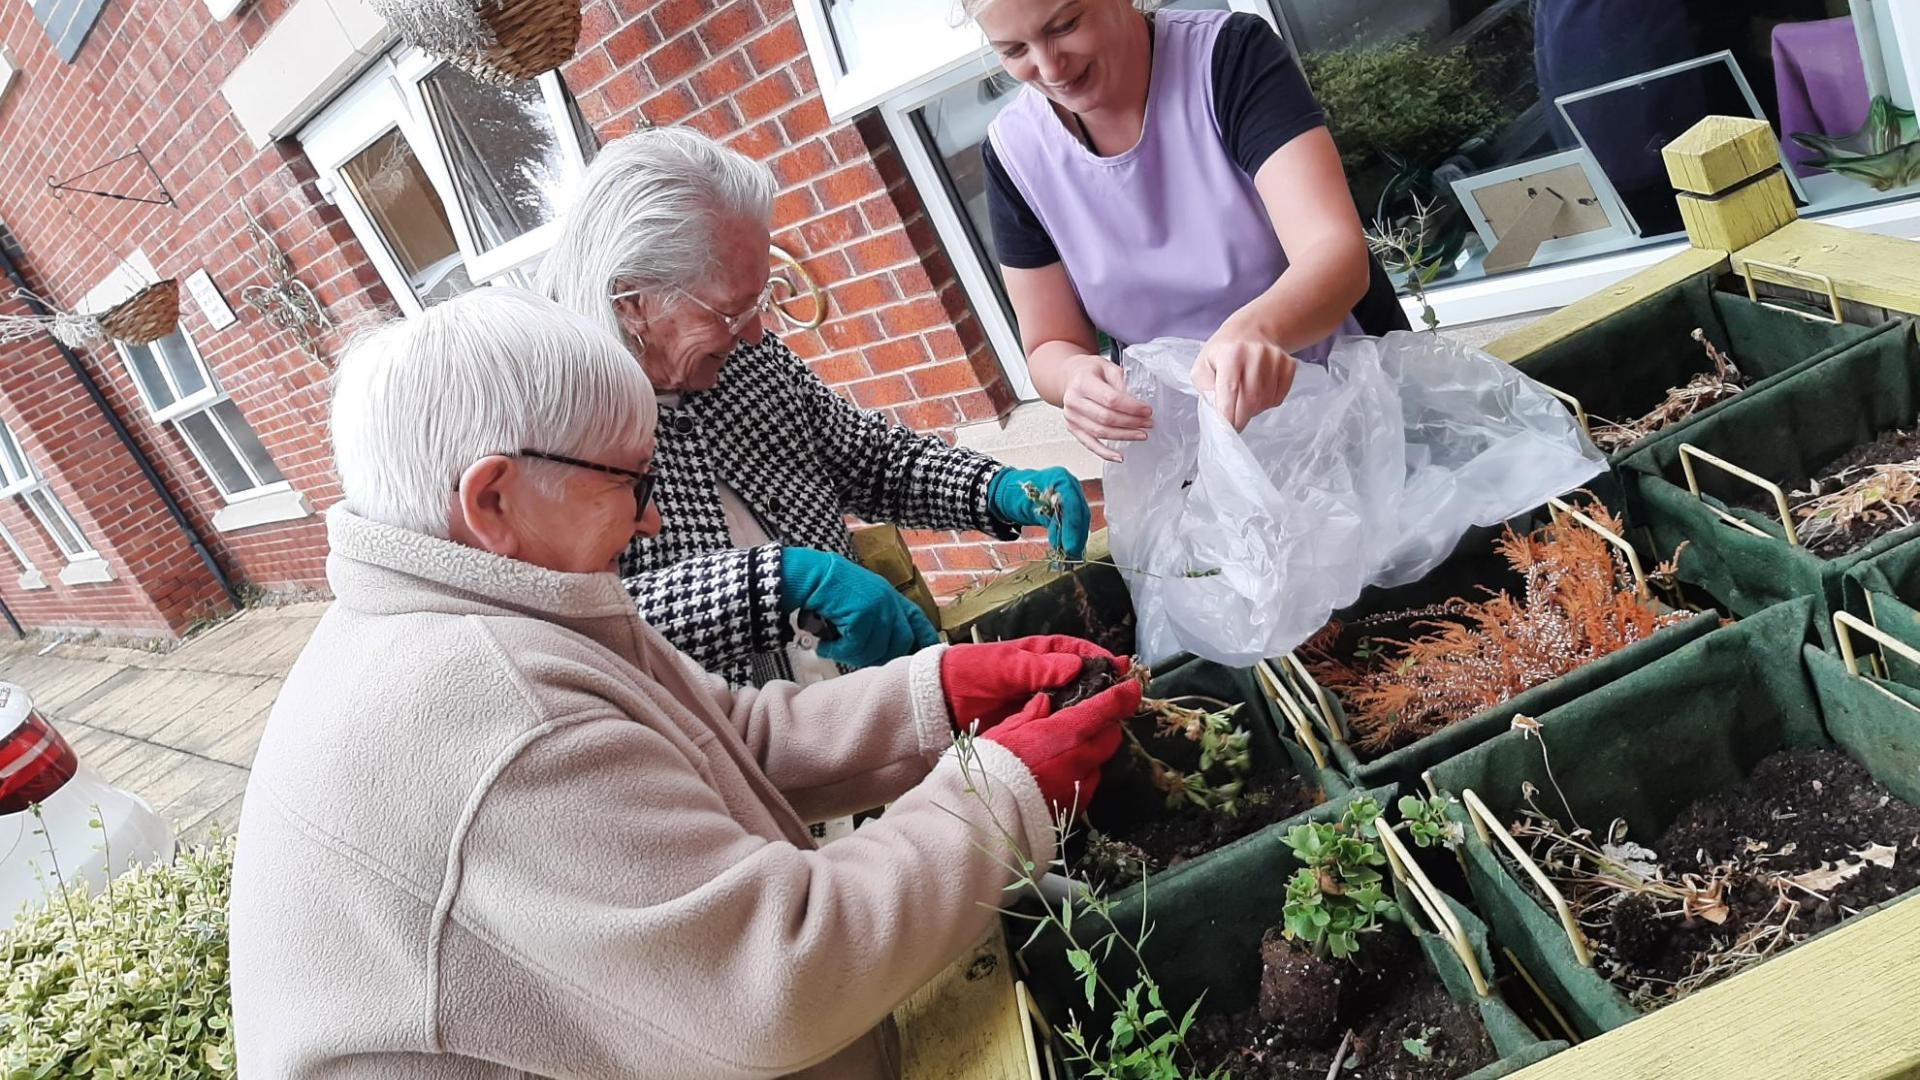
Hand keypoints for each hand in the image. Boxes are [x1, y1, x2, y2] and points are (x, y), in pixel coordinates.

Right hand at [778, 547, 939, 668]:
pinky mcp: (862, 615)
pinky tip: (827, 644)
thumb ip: (879, 618)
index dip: (924, 640)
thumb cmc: (831, 588)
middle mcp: (888, 601)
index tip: (922, 655)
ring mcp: (877, 607)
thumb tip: (886, 647)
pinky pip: (856, 647)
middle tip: (857, 656)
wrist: (812, 574)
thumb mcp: (864, 598)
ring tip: (836, 648)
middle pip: (901, 643)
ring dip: (853, 655)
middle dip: (880, 656)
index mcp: (891, 596)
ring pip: (877, 649)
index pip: (918, 621)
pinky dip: (838, 650)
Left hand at [942, 635, 1128, 732]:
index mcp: (1044, 655)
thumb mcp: (1004, 666)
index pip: (1082, 654)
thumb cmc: (972, 672)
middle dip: (1106, 690)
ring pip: (1077, 706)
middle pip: (1087, 682)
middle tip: (1127, 702)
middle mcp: (1050, 677)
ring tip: (1113, 723)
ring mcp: (1045, 702)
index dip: (1103, 661)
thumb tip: (1076, 666)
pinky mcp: (1036, 725)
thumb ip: (1037, 668)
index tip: (1122, 671)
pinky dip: (1074, 732)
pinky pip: (1061, 727)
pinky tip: (1086, 741)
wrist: (941, 701)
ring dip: (1093, 713)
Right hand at [982, 680, 1140, 814]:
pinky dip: (1081, 774)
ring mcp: (1082, 785)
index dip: (1124, 696)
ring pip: (1099, 761)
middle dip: (1106, 725)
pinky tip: (1060, 774)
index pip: (1106, 709)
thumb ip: (1031, 713)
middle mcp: (1083, 759)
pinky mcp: (1078, 806)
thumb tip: (1045, 702)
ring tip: (1067, 751)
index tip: (1132, 687)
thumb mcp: (1006, 730)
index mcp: (1067, 733)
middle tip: (1090, 719)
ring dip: (1091, 752)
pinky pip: (1087, 783)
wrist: (991, 814)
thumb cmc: (994, 767)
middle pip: (1110, 736)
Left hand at [989, 467, 1091, 560]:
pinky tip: (1067, 551)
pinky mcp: (1071, 509)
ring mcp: (1073, 496)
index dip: (1073, 527)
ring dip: (1076, 541)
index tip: (1070, 547)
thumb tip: (1060, 544)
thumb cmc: (1016, 494)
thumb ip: (1046, 519)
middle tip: (1071, 557)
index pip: (1072, 503)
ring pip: (1080, 522)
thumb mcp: (1026, 504)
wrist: (1011, 491)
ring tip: (1070, 558)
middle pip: (1080, 514)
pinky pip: (1075, 525)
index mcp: (1060, 478)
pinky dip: (1071, 539)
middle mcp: (1071, 486)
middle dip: (1077, 538)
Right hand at [1060, 353, 1151, 463]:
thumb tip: (1136, 403)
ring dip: (1124, 436)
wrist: (1071, 377)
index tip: (1147, 410)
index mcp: (1082, 382)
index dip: (1131, 407)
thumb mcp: (1108, 367)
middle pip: (1106, 418)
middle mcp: (1073, 401)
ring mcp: (1072, 417)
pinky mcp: (1073, 428)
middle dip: (1131, 423)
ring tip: (1141, 434)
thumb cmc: (1090, 371)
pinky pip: (1090, 444)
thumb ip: (1122, 382)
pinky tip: (1119, 456)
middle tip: (1148, 423)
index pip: (1110, 399)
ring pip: (1100, 433)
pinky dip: (1105, 453)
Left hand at [1191, 329, 1296, 431]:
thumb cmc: (1222, 352)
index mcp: (1231, 354)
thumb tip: (1218, 412)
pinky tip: (1258, 392)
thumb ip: (1206, 390)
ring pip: (1265, 402)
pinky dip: (1267, 403)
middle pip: (1250, 401)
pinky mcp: (1289, 365)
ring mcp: (1276, 359)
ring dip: (1253, 410)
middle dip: (1241, 418)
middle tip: (1234, 421)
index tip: (1225, 430)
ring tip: (1244, 400)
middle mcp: (1256, 355)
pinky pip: (1278, 398)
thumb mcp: (1203, 366)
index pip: (1230, 392)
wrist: (1252, 330)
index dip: (1228, 416)